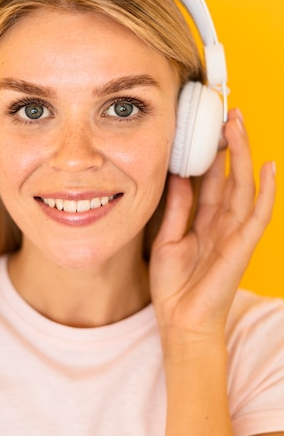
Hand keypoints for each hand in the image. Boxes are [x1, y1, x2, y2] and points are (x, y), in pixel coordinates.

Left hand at [149, 108, 275, 341]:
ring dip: (242, 155)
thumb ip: (176, 208)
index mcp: (205, 220)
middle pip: (230, 176)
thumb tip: (177, 175)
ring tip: (238, 125)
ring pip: (244, 186)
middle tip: (227, 113)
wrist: (181, 322)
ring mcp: (235, 233)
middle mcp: (224, 222)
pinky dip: (267, 191)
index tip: (206, 125)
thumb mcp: (167, 239)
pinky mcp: (242, 246)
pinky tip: (269, 166)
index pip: (211, 179)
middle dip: (230, 144)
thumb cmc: (174, 286)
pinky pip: (258, 214)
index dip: (210, 152)